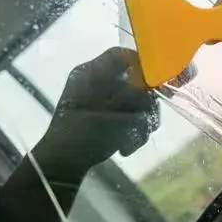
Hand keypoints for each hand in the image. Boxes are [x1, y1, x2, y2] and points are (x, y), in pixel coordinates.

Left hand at [35, 47, 159, 181]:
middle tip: (151, 120)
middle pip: (132, 80)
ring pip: (132, 102)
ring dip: (140, 122)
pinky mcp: (102, 117)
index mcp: (91, 73)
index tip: (160, 82)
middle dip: (146, 104)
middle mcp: (94, 82)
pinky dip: (130, 131)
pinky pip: (125, 116)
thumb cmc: (84, 133)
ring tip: (136, 140)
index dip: (144, 64)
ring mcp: (98, 100)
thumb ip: (136, 92)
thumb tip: (156, 79)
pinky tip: (126, 147)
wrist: (61, 165)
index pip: (121, 56)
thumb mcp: (114, 110)